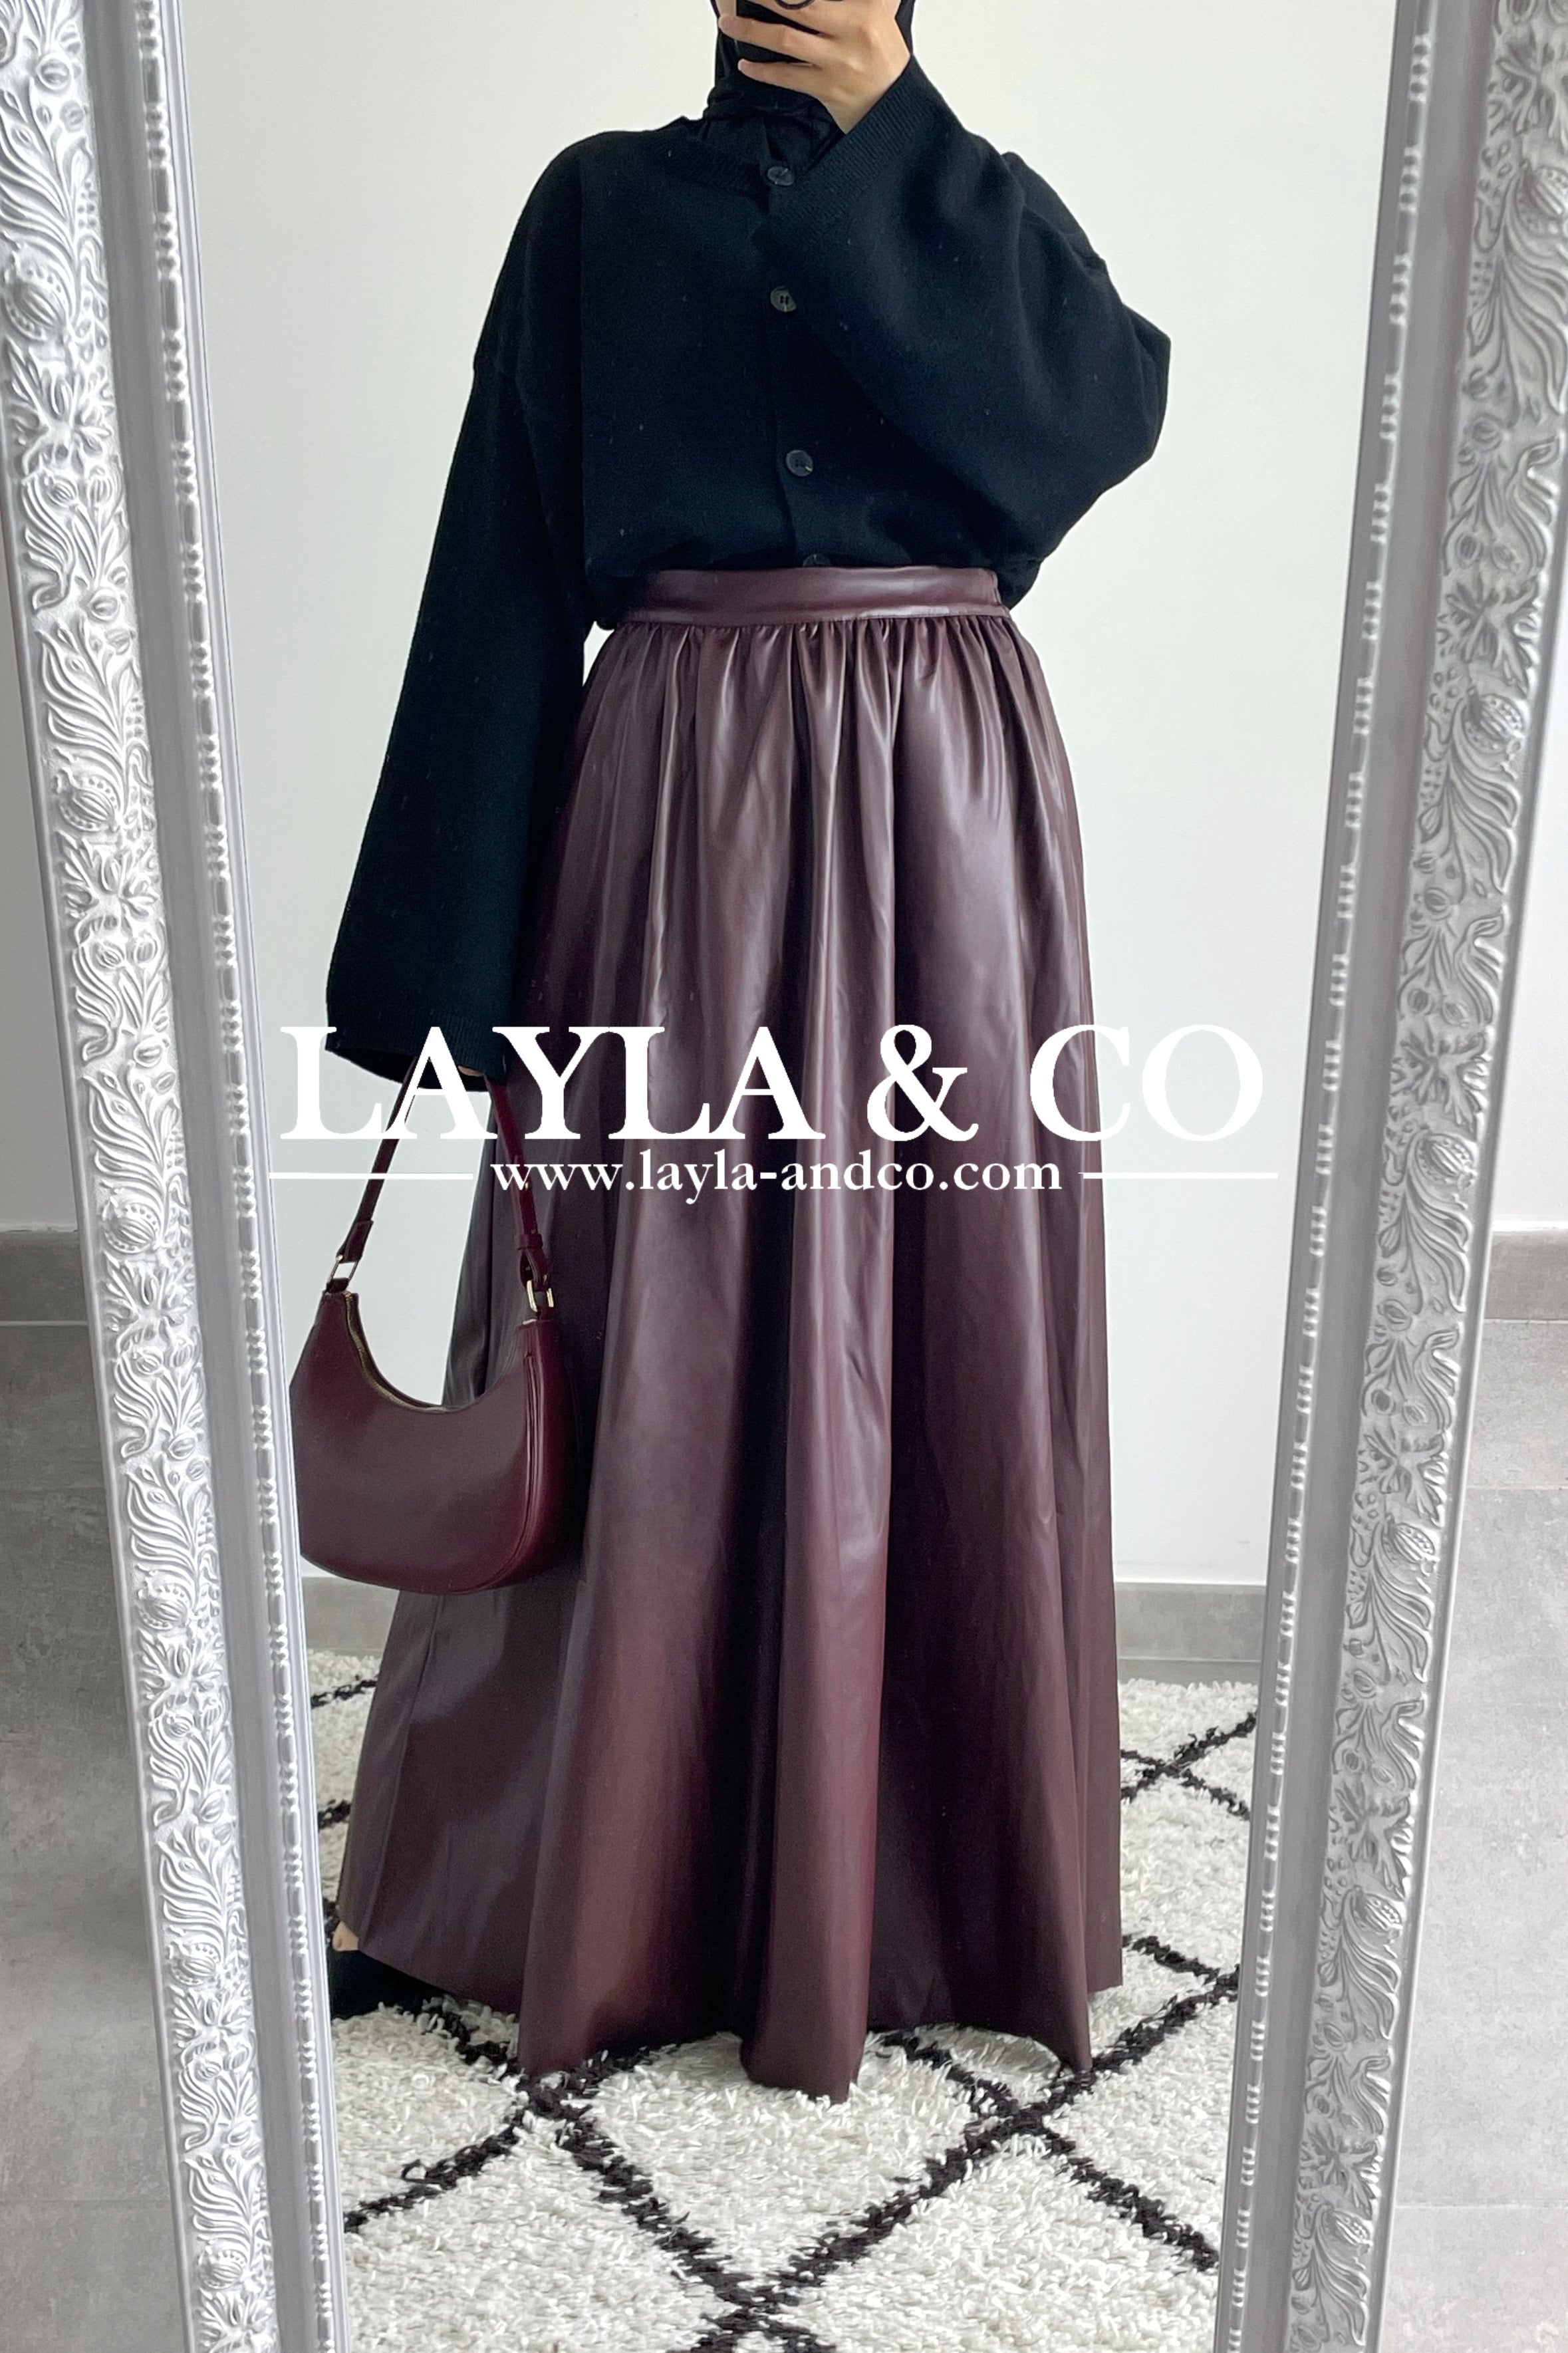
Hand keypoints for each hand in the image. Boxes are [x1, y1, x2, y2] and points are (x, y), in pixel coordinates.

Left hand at [717, 1, 909, 134]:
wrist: (896, 106)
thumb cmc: (883, 58)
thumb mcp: (883, 13)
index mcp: (866, 9)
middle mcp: (852, 31)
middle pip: (798, 5)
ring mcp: (838, 62)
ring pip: (785, 40)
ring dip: (752, 32)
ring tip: (728, 24)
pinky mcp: (827, 89)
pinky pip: (787, 77)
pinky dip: (763, 71)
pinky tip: (746, 64)